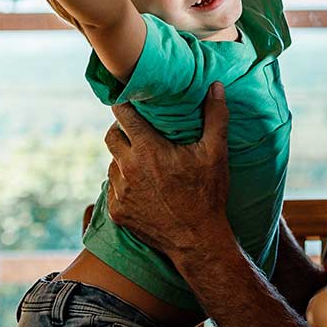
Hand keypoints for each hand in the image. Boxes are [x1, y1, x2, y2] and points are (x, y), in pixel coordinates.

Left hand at [105, 86, 231, 260]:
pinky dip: (124, 184)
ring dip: (124, 158)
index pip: (123, 113)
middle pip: (110, 136)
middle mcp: (128, 168)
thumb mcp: (216, 153)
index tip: (130, 99)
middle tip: (138, 131)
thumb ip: (215, 116)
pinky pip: (113, 188)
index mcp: (148, 149)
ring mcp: (120, 192)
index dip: (125, 103)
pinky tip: (143, 187)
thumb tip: (216, 86)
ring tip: (144, 162)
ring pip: (112, 163)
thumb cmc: (208, 194)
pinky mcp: (117, 212)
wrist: (197, 241)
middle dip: (122, 130)